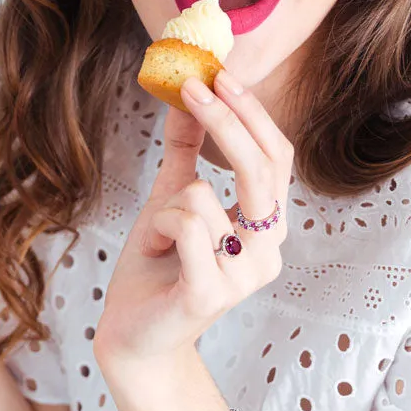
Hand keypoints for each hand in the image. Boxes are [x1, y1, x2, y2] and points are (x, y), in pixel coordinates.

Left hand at [93, 72, 291, 371]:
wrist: (133, 334)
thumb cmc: (156, 267)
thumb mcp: (170, 197)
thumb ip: (185, 151)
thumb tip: (188, 95)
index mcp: (267, 227)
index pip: (277, 158)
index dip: (251, 114)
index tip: (218, 75)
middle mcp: (268, 252)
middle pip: (261, 168)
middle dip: (225, 120)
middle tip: (192, 85)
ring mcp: (244, 276)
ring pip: (203, 195)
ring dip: (165, 204)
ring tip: (158, 237)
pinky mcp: (212, 293)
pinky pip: (185, 223)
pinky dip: (157, 225)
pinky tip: (154, 251)